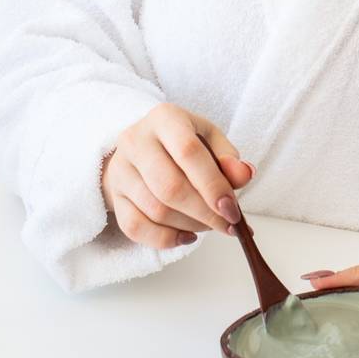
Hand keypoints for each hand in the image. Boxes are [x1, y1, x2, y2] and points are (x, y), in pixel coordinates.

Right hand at [100, 103, 255, 250]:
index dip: (213, 185)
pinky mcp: (114, 197)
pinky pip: (135, 228)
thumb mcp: (208, 138)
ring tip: (209, 225)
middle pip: (170, 187)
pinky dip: (165, 239)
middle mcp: (135, 140)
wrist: (140, 148)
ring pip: (155, 210)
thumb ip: (228, 157)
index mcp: (164, 118)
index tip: (233, 209)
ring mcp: (120, 170)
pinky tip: (186, 236)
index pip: (189, 152)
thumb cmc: (181, 143)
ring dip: (190, 225)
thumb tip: (245, 175)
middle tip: (228, 224)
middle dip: (204, 213)